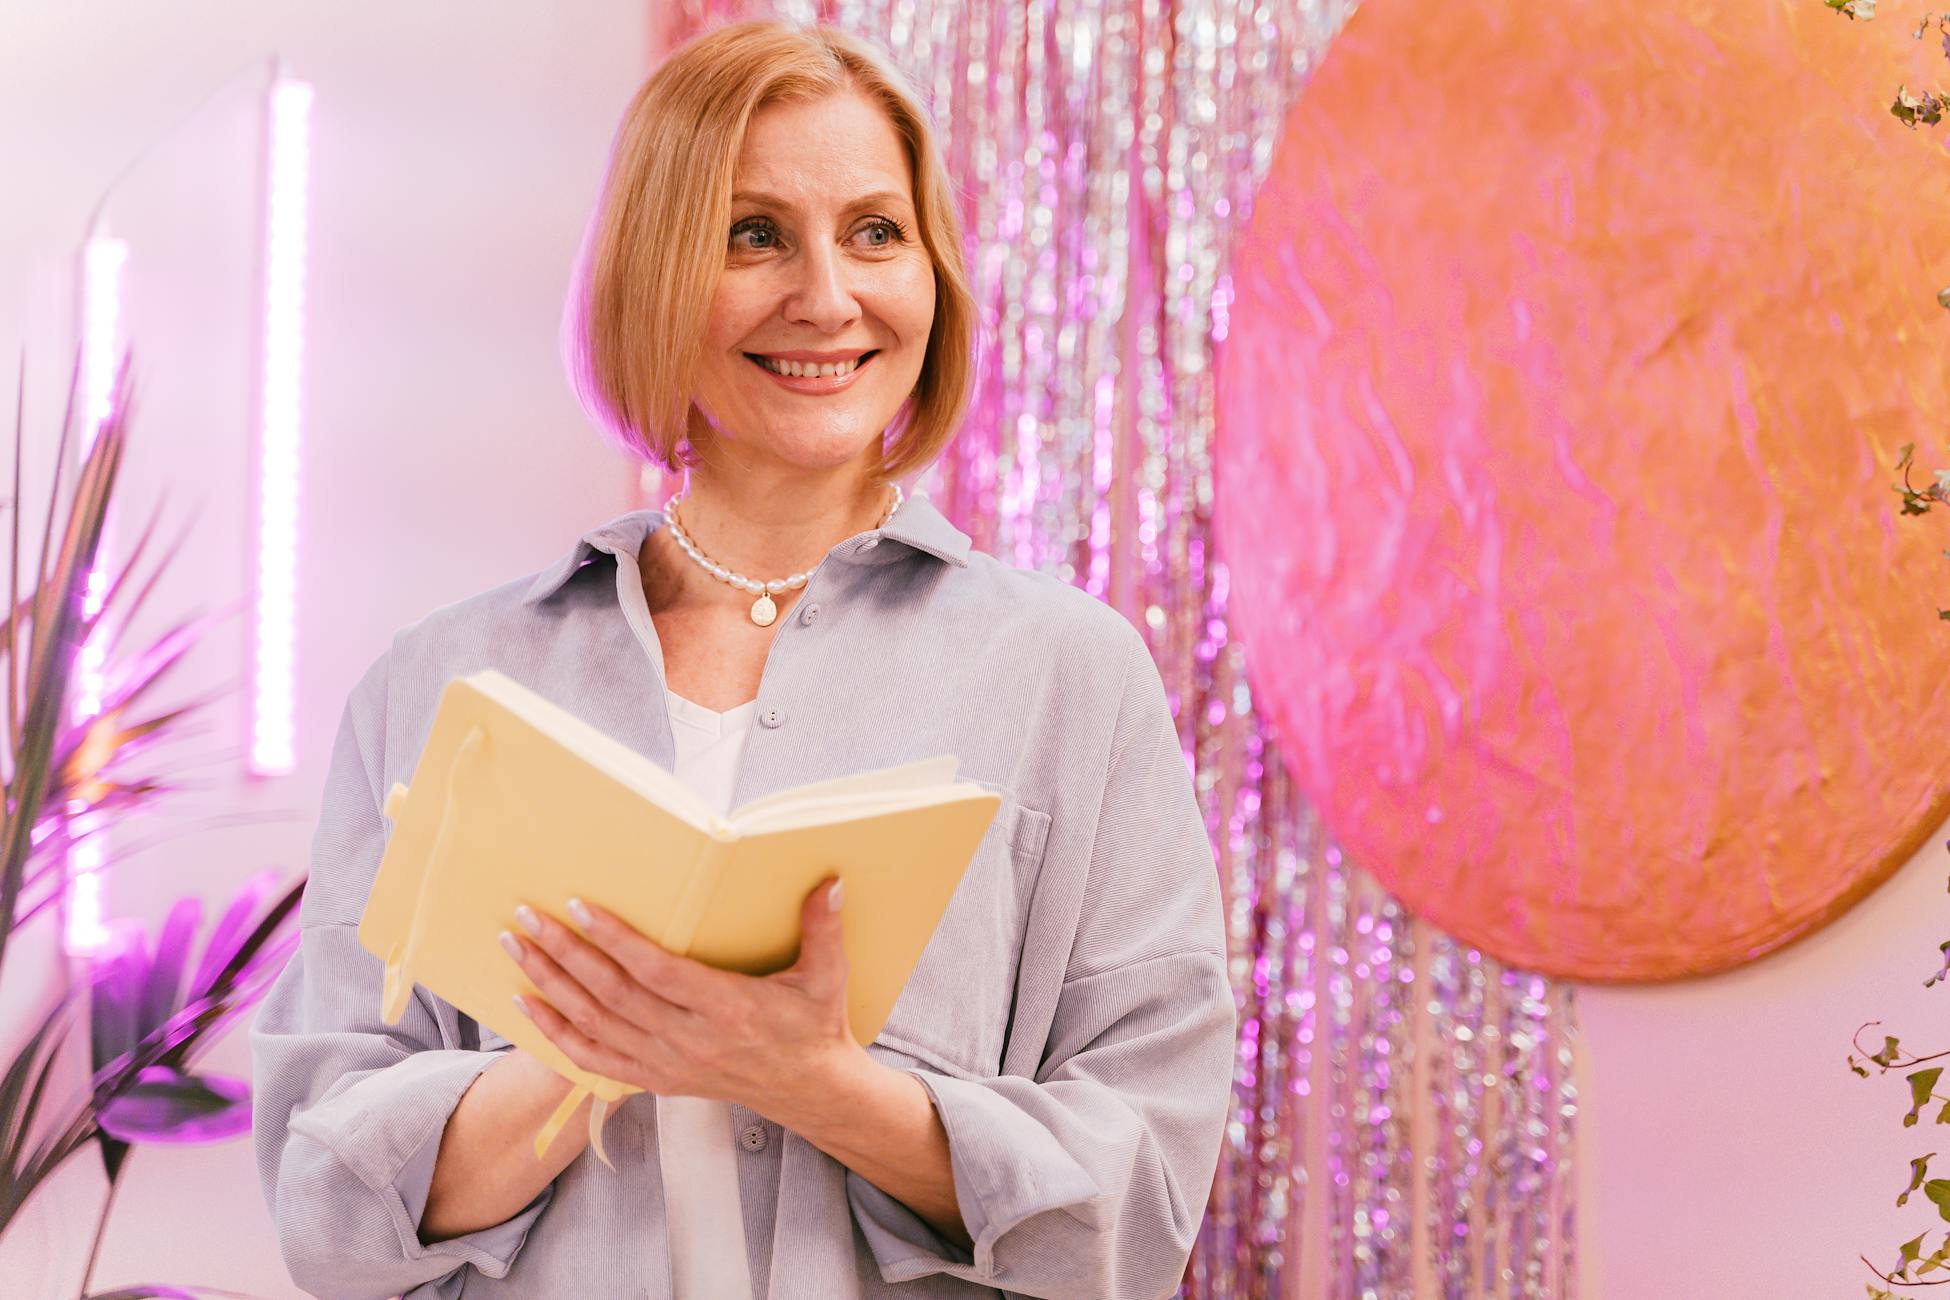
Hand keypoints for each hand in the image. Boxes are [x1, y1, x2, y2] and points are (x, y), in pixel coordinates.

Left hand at [497, 876, 856, 1111]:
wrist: (808, 1090)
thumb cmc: (814, 1026)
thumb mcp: (827, 977)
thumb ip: (823, 928)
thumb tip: (830, 881)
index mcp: (727, 1009)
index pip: (656, 971)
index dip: (614, 939)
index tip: (578, 906)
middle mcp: (690, 1040)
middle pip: (611, 994)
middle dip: (564, 953)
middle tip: (526, 918)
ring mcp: (668, 1064)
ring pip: (595, 1023)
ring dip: (550, 984)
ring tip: (517, 947)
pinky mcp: (656, 1079)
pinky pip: (594, 1059)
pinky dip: (556, 1033)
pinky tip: (528, 1004)